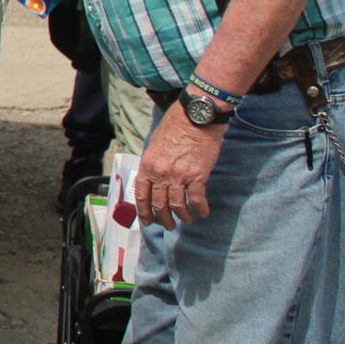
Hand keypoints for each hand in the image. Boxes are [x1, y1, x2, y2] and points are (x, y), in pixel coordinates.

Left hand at [135, 103, 223, 228]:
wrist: (196, 117)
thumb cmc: (175, 127)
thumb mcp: (154, 144)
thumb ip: (153, 163)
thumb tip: (152, 178)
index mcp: (148, 166)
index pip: (141, 195)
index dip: (143, 212)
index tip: (146, 221)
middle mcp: (161, 173)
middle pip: (159, 204)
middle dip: (163, 219)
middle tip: (168, 226)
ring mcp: (179, 176)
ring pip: (177, 206)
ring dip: (182, 217)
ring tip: (187, 221)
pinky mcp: (198, 175)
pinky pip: (197, 199)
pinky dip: (200, 209)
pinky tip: (203, 213)